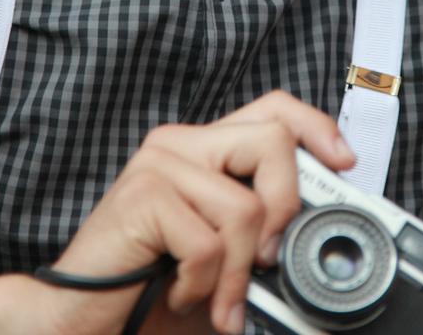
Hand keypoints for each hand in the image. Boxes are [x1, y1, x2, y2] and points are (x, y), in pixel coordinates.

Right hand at [41, 91, 355, 334]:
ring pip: (245, 206)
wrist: (77, 317)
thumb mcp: (222, 252)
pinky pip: (207, 243)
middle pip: (272, 140)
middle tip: (267, 262)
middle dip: (286, 210)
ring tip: (211, 297)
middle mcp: (182, 143)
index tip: (344, 162)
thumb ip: (260, 228)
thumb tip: (319, 227)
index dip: (316, 125)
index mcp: (204, 148)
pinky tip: (176, 292)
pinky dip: (202, 286)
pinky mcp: (143, 195)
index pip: (273, 108)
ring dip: (237, 273)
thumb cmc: (150, 288)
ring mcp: (160, 163)